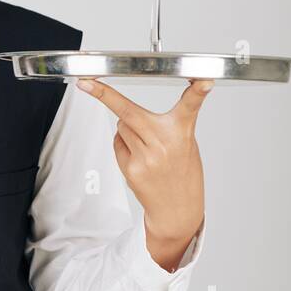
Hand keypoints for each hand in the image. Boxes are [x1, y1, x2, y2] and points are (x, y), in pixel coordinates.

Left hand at [77, 77, 212, 269]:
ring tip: (146, 143)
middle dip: (105, 95)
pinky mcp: (131, 169)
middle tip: (87, 84)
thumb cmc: (183, 174)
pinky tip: (139, 156)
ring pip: (121, 126)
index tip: (203, 80)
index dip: (197, 92)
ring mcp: (145, 158)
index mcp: (182, 133)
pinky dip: (124, 143)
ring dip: (127, 127)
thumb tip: (133, 116)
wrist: (177, 210)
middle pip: (128, 112)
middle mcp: (163, 144)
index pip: (190, 107)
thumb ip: (167, 126)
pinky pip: (118, 143)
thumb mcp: (187, 144)